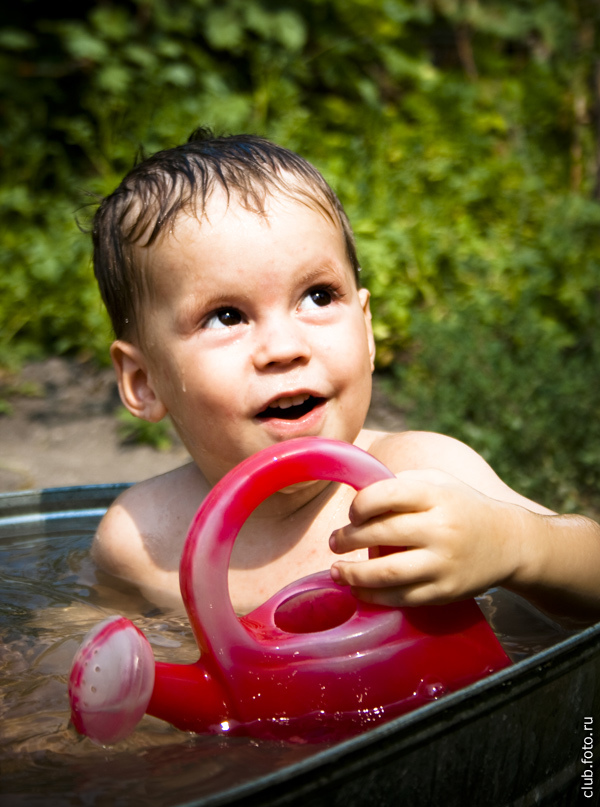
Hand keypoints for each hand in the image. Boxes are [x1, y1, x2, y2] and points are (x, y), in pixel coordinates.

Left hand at [329, 469, 523, 607]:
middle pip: (382, 534)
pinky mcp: (444, 591)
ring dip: (354, 574)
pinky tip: (359, 590)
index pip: (386, 494)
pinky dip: (374, 596)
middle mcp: (441, 528)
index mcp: (436, 496)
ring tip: (337, 570)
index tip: (353, 513)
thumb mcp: (438, 482)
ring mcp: (443, 563)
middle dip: (348, 539)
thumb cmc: (462, 507)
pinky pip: (401, 597)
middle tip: (335, 542)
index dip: (360, 504)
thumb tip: (356, 493)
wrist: (509, 543)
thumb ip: (400, 483)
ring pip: (387, 573)